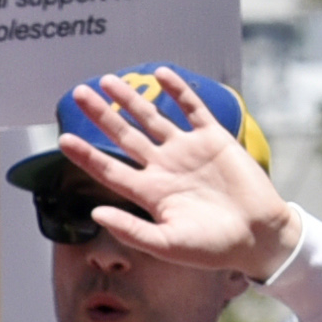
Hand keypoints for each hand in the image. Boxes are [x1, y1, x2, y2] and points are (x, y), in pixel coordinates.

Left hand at [53, 74, 297, 279]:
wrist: (258, 236)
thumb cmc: (213, 247)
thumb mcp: (168, 244)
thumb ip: (131, 230)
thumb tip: (95, 213)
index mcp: (150, 193)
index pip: (110, 169)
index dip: (86, 154)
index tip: (63, 139)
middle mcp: (164, 168)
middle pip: (125, 136)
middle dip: (102, 115)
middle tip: (79, 93)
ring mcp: (188, 151)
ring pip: (153, 118)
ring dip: (131, 99)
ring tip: (108, 80)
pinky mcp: (214, 139)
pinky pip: (192, 109)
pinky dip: (177, 90)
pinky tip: (160, 74)